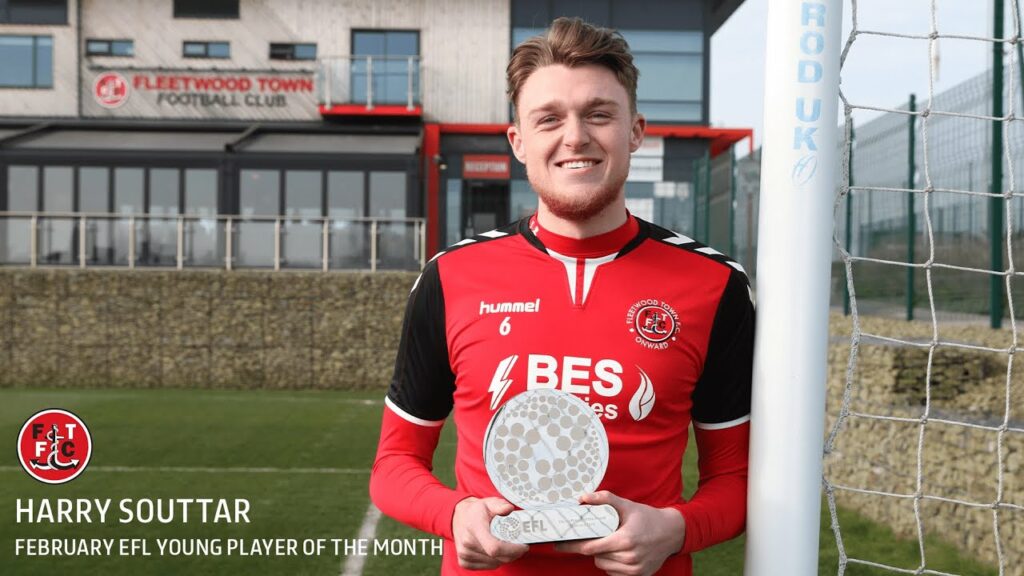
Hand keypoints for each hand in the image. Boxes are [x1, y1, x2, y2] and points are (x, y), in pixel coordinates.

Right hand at [451, 496, 528, 569]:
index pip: (495, 547)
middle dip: (513, 553)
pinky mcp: (464, 562)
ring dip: (505, 557)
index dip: (513, 550)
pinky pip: (487, 566)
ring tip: (507, 546)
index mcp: (475, 527)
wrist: (458, 517)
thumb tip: (509, 508)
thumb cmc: (477, 511)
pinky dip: (495, 561)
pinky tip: (496, 552)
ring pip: (494, 563)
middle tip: (520, 546)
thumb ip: (500, 505)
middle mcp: (467, 543)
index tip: (523, 546)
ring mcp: (464, 554)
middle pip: (497, 557)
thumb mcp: (489, 502)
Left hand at [554, 491, 685, 575]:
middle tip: (593, 535)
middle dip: (591, 546)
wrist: (672, 533)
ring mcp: (634, 569)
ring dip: (602, 555)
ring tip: (612, 542)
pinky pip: (613, 572)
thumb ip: (605, 499)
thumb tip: (583, 497)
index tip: (558, 544)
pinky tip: (619, 552)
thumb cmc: (648, 518)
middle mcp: (630, 557)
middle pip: (595, 556)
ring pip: (603, 565)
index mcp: (625, 540)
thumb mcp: (627, 505)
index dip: (572, 545)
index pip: (591, 547)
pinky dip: (611, 563)